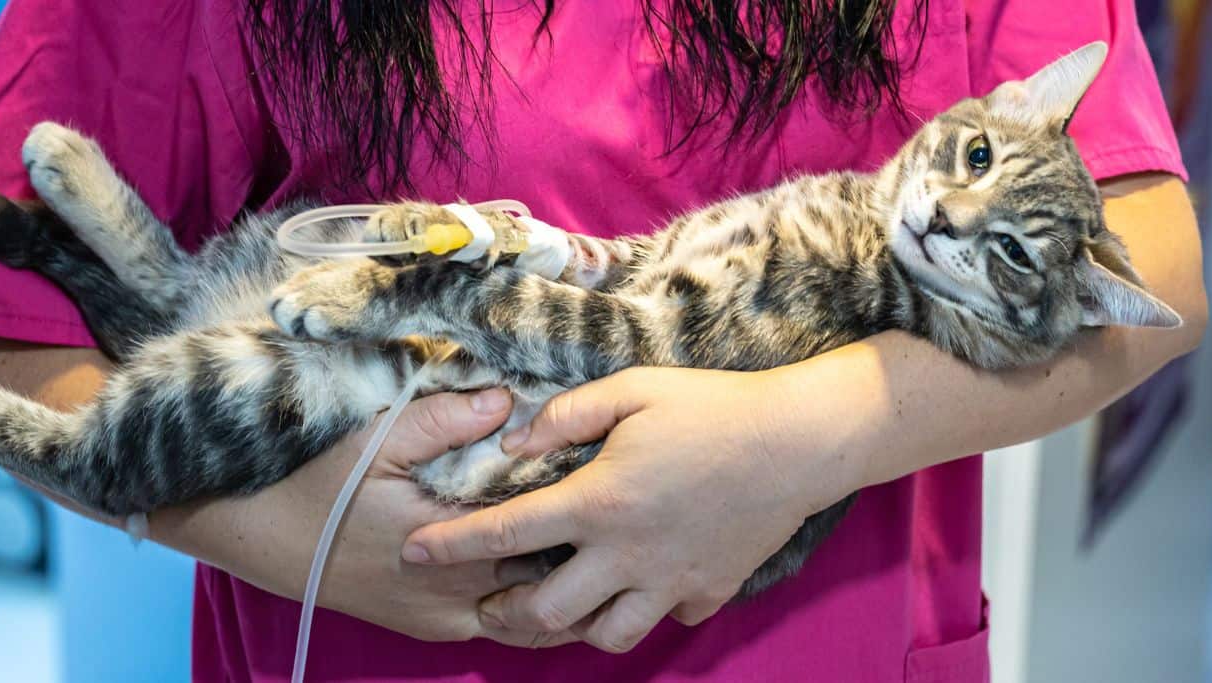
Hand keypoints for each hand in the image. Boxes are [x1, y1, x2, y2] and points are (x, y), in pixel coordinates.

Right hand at [151, 388, 576, 646]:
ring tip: (599, 549)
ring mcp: (450, 618)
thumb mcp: (377, 438)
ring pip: (537, 617)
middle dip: (585, 547)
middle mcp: (458, 592)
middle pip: (551, 576)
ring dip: (568, 587)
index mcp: (451, 540)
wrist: (269, 539)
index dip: (580, 503)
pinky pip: (507, 631)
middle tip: (615, 510)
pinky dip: (537, 610)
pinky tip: (556, 575)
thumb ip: (443, 420)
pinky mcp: (439, 630)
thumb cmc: (324, 483)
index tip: (602, 472)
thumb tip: (505, 400)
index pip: (540, 528)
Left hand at [401, 367, 860, 651]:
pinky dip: (643, 612)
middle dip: (504, 612)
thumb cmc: (713, 407)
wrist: (798, 442)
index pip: (506, 533)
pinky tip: (635, 587)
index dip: (450, 545)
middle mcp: (628, 554)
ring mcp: (670, 581)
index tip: (413, 551)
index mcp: (600, 501)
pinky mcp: (707, 591)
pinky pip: (664, 621)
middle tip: (488, 600)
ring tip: (559, 605)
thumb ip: (565, 416)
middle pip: (547, 611)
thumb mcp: (632, 390)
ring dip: (572, 626)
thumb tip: (511, 441)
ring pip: (605, 636)